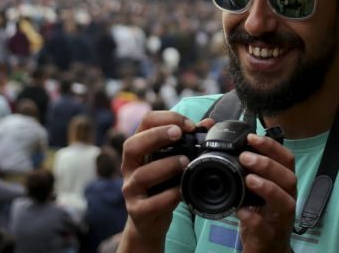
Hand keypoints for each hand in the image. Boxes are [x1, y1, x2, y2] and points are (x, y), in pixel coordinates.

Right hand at [119, 111, 210, 250]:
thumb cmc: (161, 185)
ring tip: (185, 163)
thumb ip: (188, 142)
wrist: (149, 221)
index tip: (189, 125)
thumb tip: (209, 124)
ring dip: (166, 165)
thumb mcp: (171, 161)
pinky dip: (168, 197)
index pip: (145, 123)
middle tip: (179, 134)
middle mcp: (129, 167)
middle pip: (132, 145)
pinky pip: (150, 204)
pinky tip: (181, 191)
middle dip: (156, 136)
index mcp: (138, 149)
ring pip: (141, 175)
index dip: (166, 118)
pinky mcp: (137, 211)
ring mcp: (130, 189)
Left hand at [236, 133, 296, 252]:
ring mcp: (281, 220)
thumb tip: (237, 150)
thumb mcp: (259, 192)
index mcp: (284, 186)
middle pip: (288, 178)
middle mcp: (287, 200)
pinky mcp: (270, 237)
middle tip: (245, 157)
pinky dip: (254, 218)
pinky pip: (265, 228)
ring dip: (268, 187)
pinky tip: (242, 211)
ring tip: (249, 179)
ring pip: (285, 202)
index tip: (252, 137)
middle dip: (268, 164)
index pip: (286, 160)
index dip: (272, 146)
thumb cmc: (263, 218)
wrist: (267, 250)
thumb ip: (253, 173)